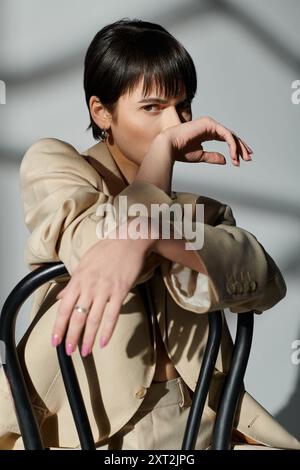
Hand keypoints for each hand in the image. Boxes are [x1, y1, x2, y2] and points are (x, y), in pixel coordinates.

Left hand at [51, 218, 155, 355]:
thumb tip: (59, 298)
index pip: (64, 307)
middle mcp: (89, 286)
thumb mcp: (83, 263)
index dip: (58, 326)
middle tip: (68, 351)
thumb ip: (71, 283)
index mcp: (78, 279)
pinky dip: (108, 331)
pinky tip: (104, 342)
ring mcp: (105, 290)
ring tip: (84, 351)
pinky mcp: (120, 292)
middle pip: (77, 316)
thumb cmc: (106, 250)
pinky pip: (113, 315)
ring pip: (93, 319)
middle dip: (71, 336)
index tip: (54, 340)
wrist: (128, 240)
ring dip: (88, 338)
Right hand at [160, 115, 252, 165]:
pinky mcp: (210, 124)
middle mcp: (210, 126)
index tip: (242, 159)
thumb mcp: (200, 156)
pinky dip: (232, 145)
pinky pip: (226, 135)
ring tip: (242, 159)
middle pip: (231, 136)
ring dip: (238, 147)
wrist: (169, 146)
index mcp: (207, 132)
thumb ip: (212, 156)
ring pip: (230, 135)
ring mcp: (210, 123)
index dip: (235, 148)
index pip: (226, 138)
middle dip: (241, 147)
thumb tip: (226, 160)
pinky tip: (234, 155)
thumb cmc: (180, 151)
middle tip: (248, 158)